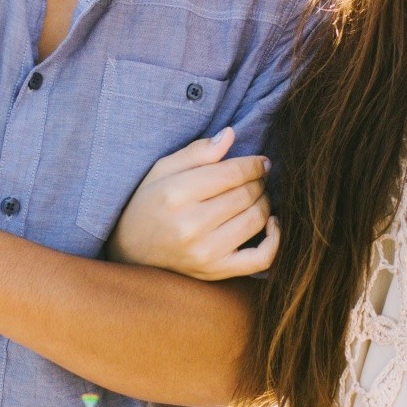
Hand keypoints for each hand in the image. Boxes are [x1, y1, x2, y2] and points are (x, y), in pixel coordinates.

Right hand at [108, 127, 279, 280]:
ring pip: (256, 220)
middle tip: (257, 177)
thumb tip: (230, 135)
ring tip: (257, 196)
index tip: (260, 162)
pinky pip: (261, 258)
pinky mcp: (216, 271)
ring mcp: (205, 252)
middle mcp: (191, 225)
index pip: (232, 173)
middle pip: (246, 195)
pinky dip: (275, 240)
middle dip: (258, 181)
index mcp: (176, 194)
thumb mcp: (162, 169)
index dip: (253, 164)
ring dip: (265, 203)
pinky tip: (272, 224)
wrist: (130, 251)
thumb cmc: (148, 204)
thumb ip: (197, 152)